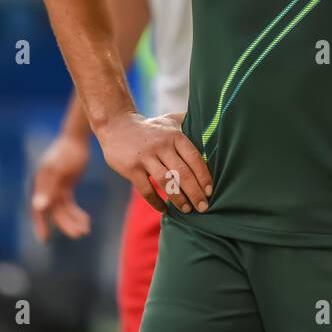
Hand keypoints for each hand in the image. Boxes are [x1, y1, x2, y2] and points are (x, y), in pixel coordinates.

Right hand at [31, 132, 91, 241]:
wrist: (76, 139)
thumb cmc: (65, 152)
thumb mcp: (57, 170)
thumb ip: (47, 188)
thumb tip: (39, 208)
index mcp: (40, 185)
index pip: (38, 209)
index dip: (40, 225)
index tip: (45, 239)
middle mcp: (46, 189)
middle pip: (54, 212)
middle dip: (66, 224)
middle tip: (79, 234)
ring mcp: (56, 188)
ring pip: (63, 210)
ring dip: (73, 220)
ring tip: (85, 230)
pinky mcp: (66, 187)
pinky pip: (70, 205)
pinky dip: (77, 213)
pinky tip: (86, 221)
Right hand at [96, 111, 210, 215]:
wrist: (117, 125)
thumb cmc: (150, 128)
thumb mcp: (170, 121)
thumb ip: (189, 122)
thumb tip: (215, 123)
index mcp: (175, 136)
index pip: (194, 158)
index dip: (204, 176)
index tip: (210, 191)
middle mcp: (162, 146)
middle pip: (183, 173)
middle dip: (195, 192)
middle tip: (203, 207)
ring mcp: (146, 157)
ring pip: (166, 182)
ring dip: (178, 199)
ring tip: (187, 210)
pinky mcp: (131, 168)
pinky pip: (146, 190)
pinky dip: (156, 202)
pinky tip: (164, 210)